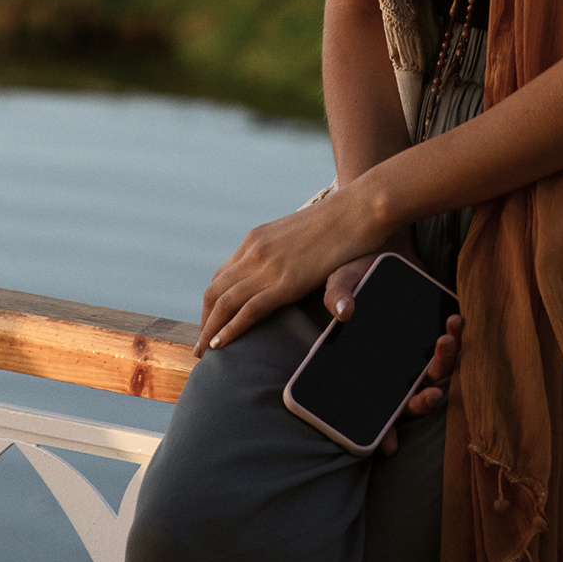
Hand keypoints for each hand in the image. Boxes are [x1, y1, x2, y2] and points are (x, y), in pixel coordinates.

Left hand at [199, 190, 378, 354]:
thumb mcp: (302, 235)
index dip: (214, 301)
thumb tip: (286, 268)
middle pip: (215, 290)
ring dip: (209, 330)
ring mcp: (267, 265)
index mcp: (257, 238)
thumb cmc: (340, 222)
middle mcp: (254, 250)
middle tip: (202, 345)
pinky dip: (228, 330)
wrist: (359, 208)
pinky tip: (219, 345)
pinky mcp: (284, 281)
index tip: (211, 321)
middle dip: (206, 319)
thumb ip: (287, 253)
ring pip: (223, 302)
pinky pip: (246, 310)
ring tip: (203, 353)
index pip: (223, 274)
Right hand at [320, 257, 462, 452]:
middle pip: (413, 396)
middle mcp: (397, 364)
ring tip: (445, 339)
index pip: (378, 408)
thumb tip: (343, 312)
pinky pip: (450, 340)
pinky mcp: (435, 326)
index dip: (384, 431)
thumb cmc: (357, 272)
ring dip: (444, 363)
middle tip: (430, 390)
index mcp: (372, 366)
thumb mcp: (341, 280)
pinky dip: (455, 336)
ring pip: (436, 371)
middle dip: (424, 400)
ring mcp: (419, 347)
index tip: (391, 445)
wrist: (382, 245)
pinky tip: (453, 320)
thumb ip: (337, 295)